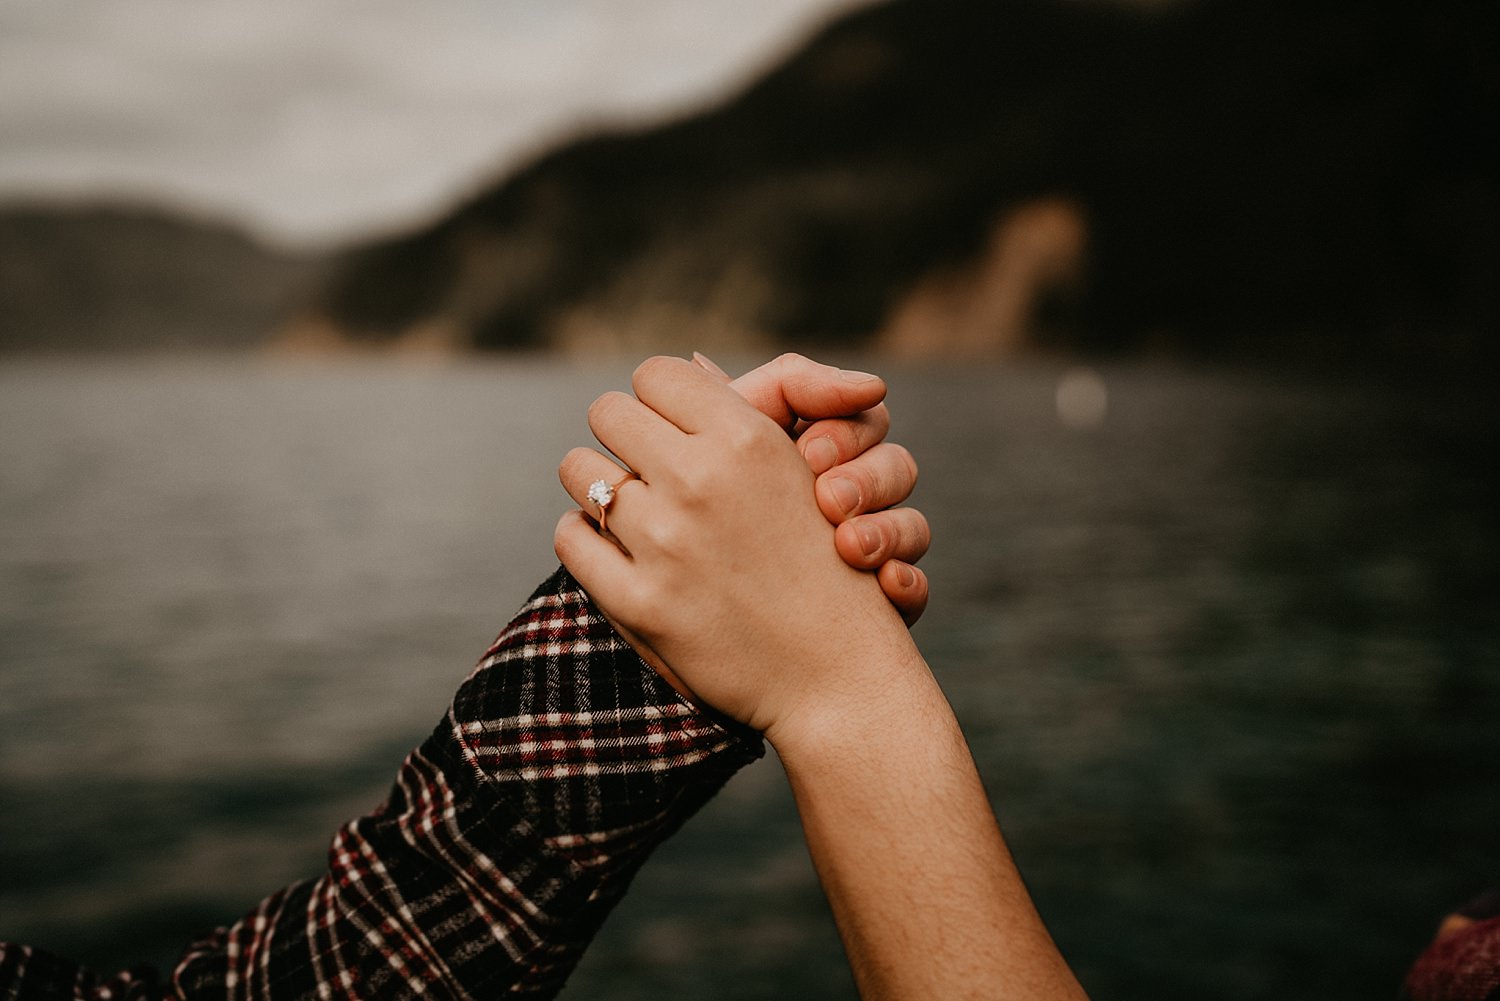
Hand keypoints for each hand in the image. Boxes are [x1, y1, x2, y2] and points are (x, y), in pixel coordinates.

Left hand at [555, 356, 922, 736]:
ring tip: (631, 509)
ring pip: (578, 470)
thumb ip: (745, 409)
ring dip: (599, 485)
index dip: (661, 399)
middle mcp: (702, 481)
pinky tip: (618, 552)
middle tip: (647, 465)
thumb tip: (691, 362)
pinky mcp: (640, 603)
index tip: (672, 426)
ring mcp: (666, 544)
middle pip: (608, 410)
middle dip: (625, 434)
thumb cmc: (825, 565)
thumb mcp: (798, 473)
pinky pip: (570, 538)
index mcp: (748, 438)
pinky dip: (586, 540)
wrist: (835, 675)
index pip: (657, 373)